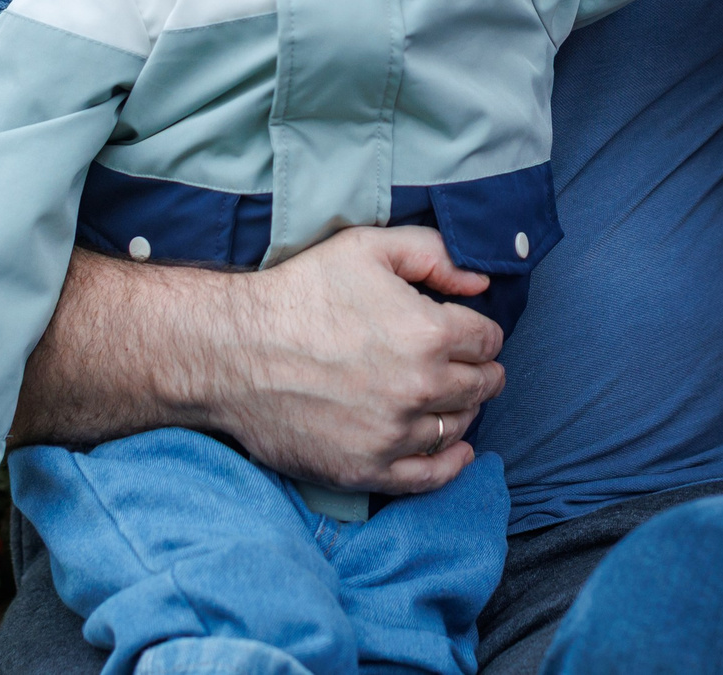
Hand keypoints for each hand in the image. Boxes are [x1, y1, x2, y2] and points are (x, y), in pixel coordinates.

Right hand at [209, 225, 505, 494]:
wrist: (234, 351)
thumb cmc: (300, 293)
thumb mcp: (368, 247)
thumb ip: (435, 254)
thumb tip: (482, 282)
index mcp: (428, 332)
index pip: (488, 340)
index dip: (480, 332)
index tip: (466, 331)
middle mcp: (420, 388)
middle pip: (482, 385)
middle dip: (479, 370)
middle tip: (463, 363)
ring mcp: (394, 434)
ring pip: (458, 426)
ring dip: (461, 409)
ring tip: (444, 395)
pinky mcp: (367, 469)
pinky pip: (430, 476)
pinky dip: (451, 463)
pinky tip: (457, 450)